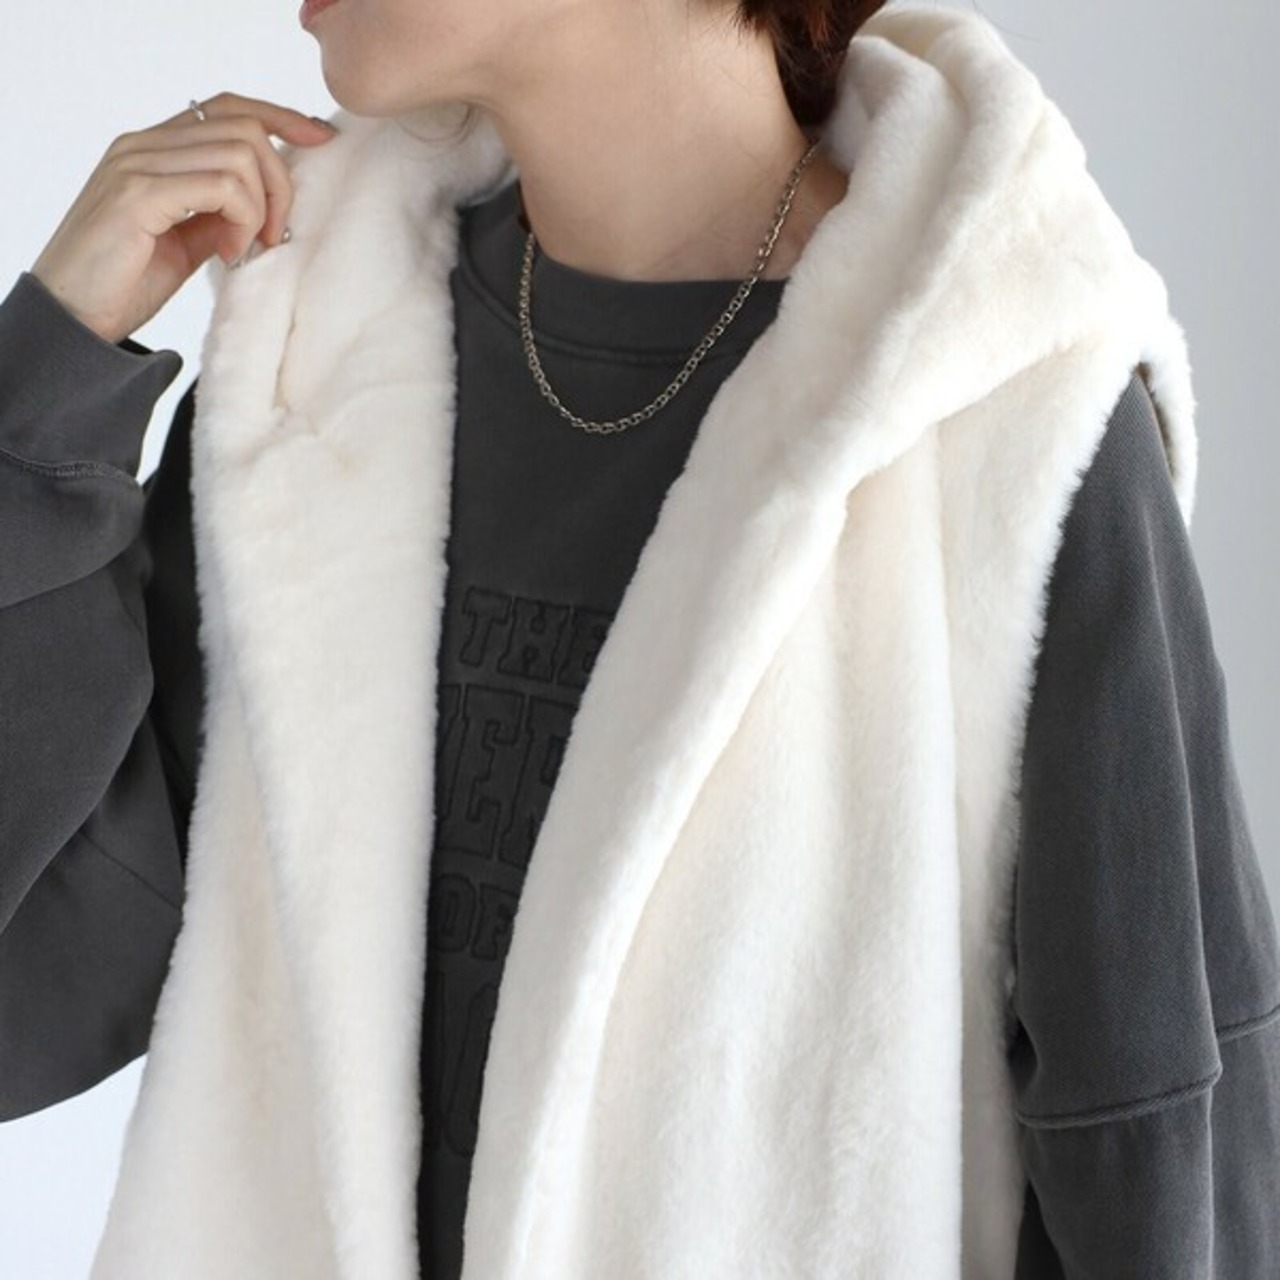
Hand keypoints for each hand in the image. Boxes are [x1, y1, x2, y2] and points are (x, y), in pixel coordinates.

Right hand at [29, 93, 338, 345]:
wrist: (73, 317)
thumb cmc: (123, 282)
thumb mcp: (185, 243)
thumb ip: (218, 214)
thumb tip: (265, 207)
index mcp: (153, 149)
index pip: (226, 108)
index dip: (279, 117)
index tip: (319, 139)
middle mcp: (142, 145)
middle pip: (244, 128)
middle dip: (279, 183)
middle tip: (274, 237)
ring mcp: (137, 165)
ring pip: (240, 155)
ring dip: (261, 209)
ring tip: (244, 250)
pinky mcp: (139, 194)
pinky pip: (222, 186)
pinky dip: (242, 221)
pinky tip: (229, 254)